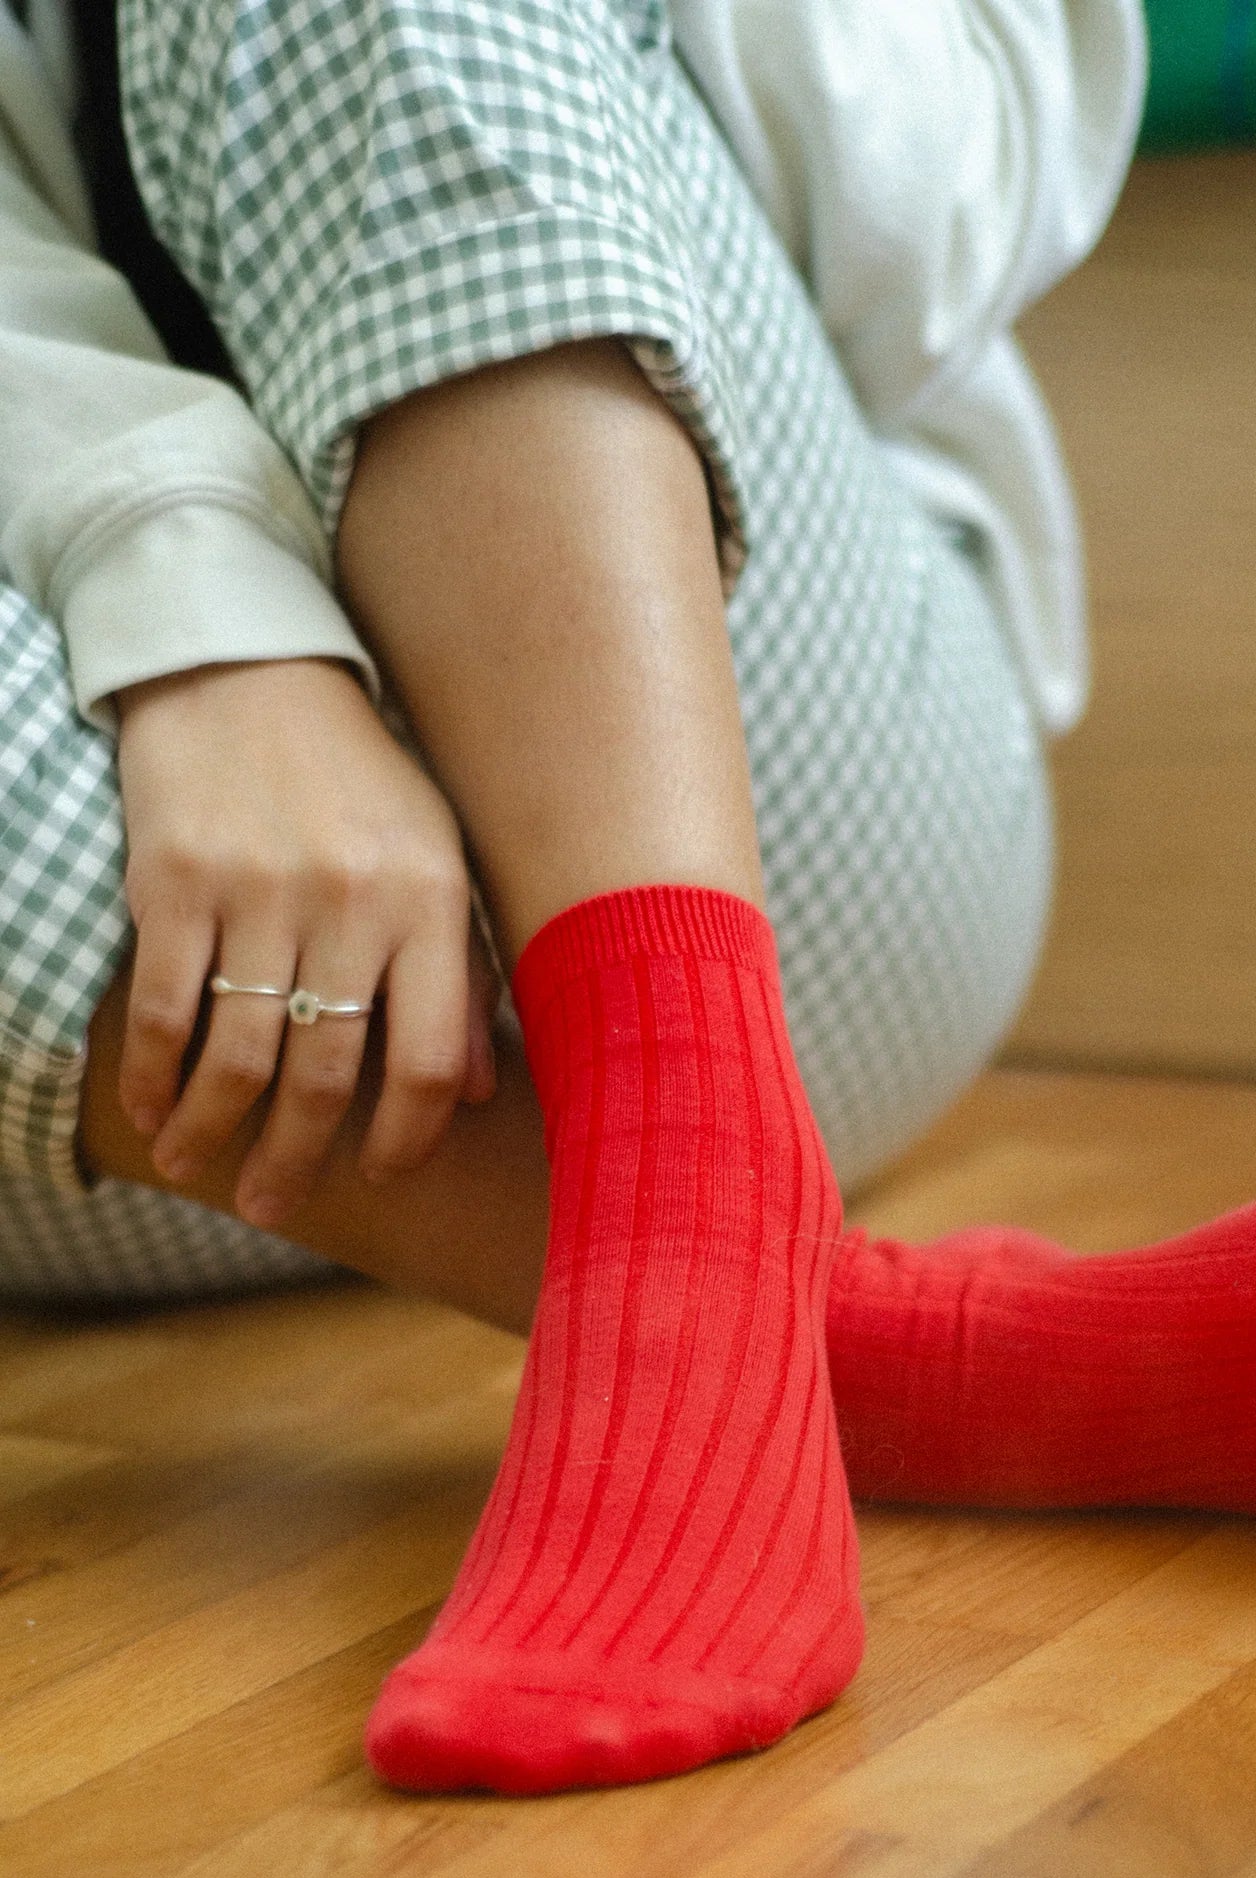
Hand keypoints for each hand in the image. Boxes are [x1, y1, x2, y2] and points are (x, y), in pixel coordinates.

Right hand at [115, 657, 497, 1228]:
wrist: (248, 667)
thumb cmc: (360, 781)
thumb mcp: (439, 861)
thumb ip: (465, 975)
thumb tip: (483, 1094)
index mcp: (432, 904)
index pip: (431, 1060)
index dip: (408, 1136)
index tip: (383, 1172)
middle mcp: (351, 904)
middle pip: (326, 1075)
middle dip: (295, 1160)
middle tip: (272, 1208)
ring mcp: (258, 892)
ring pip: (236, 1054)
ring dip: (213, 1130)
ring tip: (198, 1169)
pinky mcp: (173, 879)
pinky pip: (160, 1007)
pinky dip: (150, 1073)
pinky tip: (150, 1109)